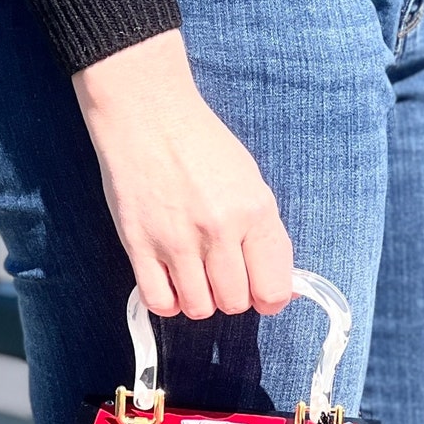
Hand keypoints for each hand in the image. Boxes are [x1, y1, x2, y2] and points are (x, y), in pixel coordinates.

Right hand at [72, 29, 293, 318]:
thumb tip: (284, 289)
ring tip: (194, 273)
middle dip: (231, 295)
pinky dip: (168, 301)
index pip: (273, 290)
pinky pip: (159, 302)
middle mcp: (219, 230)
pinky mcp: (139, 245)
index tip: (258, 289)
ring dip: (200, 299)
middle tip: (221, 271)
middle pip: (235, 303)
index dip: (268, 297)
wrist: (146, 115)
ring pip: (199, 309)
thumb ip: (267, 235)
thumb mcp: (250, 182)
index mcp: (254, 211)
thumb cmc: (202, 146)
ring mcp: (176, 240)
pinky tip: (170, 281)